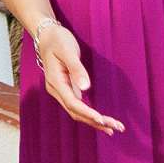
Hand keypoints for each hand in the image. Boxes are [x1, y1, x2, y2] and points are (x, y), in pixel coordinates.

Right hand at [32, 19, 123, 134]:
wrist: (47, 35)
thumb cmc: (57, 40)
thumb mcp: (67, 51)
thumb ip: (76, 69)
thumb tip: (86, 88)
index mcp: (55, 81)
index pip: (72, 103)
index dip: (87, 113)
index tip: (102, 119)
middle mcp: (55, 90)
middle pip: (75, 112)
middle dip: (95, 122)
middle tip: (116, 127)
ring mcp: (60, 91)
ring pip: (76, 112)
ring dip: (93, 121)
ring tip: (113, 128)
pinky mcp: (66, 89)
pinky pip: (77, 106)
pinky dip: (89, 114)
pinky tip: (101, 119)